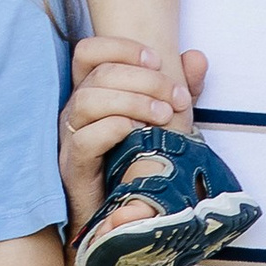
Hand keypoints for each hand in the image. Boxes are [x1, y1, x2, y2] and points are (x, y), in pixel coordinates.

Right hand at [60, 33, 207, 231]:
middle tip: (176, 96)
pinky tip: (138, 133)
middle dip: (143, 78)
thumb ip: (181, 88)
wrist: (116, 218)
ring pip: (88, 101)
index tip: (157, 59)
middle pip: (99, 73)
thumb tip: (196, 56)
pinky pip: (84, 138)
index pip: (89, 51)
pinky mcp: (72, 166)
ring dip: (133, 101)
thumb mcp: (167, 120)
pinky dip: (114, 128)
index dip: (121, 47)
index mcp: (92, 91)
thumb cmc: (137, 163)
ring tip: (163, 115)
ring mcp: (70, 137)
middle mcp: (76, 109)